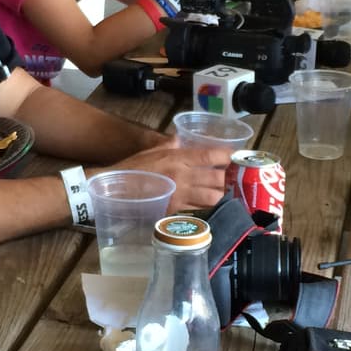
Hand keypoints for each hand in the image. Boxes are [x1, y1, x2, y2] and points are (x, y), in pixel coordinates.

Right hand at [115, 139, 230, 210]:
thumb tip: (180, 140)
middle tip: (228, 177)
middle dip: (226, 178)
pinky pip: (197, 209)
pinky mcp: (175, 210)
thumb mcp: (151, 150)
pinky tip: (202, 202)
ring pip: (212, 197)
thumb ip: (169, 144)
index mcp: (177, 158)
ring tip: (218, 190)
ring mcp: (180, 195)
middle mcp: (183, 176)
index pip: (210, 156)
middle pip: (217, 179)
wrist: (115, 190)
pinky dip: (203, 205)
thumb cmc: (132, 168)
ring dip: (218, 194)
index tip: (234, 156)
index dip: (226, 156)